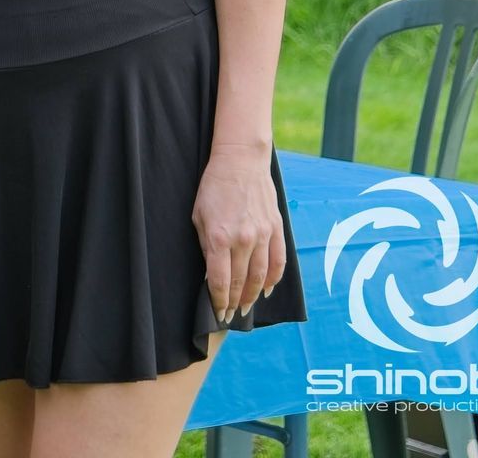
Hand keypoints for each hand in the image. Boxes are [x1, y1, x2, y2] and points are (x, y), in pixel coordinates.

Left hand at [192, 143, 285, 324]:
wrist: (240, 162)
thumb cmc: (213, 188)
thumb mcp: (199, 216)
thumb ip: (206, 246)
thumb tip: (211, 273)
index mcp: (220, 237)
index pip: (220, 280)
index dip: (218, 301)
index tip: (217, 312)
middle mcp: (243, 240)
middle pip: (240, 282)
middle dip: (234, 303)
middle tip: (230, 316)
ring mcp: (263, 235)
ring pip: (260, 277)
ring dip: (252, 296)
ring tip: (246, 308)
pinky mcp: (276, 230)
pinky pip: (278, 262)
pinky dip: (273, 280)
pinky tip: (265, 289)